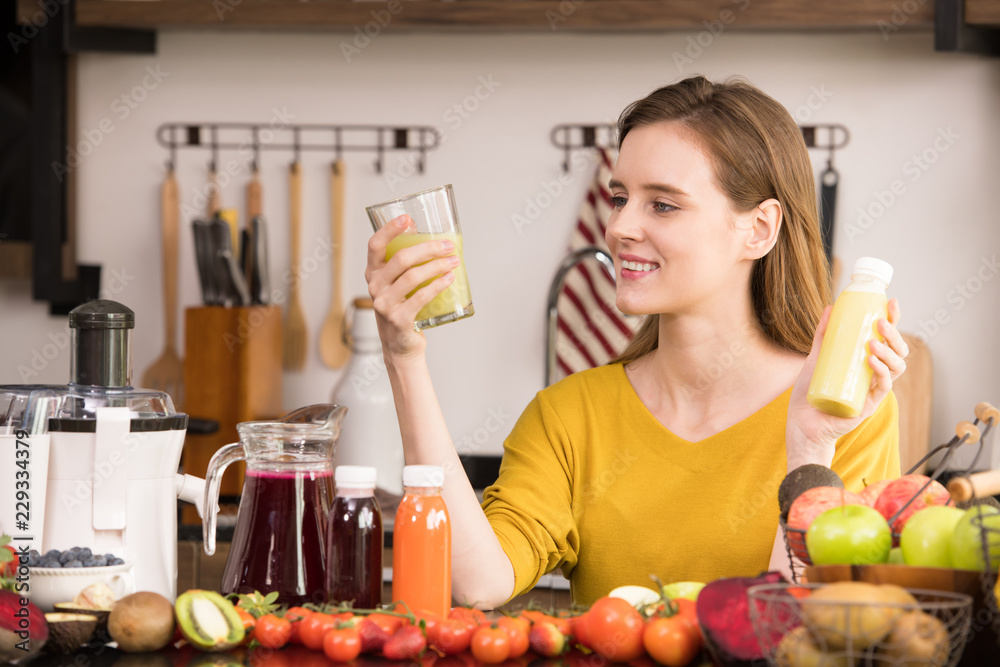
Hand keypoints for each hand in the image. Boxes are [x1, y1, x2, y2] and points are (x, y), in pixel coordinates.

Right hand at [365, 215, 458, 358]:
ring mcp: (384, 303)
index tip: (407, 218)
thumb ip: (405, 263)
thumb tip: (426, 235)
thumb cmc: (402, 308)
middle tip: (447, 246)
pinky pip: (421, 297)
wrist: (400, 345)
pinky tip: (449, 278)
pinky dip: (438, 285)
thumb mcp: (397, 284)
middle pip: (401, 259)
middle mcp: (375, 287)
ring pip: (413, 276)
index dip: (389, 229)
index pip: (375, 245)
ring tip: (454, 261)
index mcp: (373, 273)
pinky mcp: (398, 318)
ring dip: (437, 266)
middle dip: (428, 248)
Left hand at [785, 298, 907, 469]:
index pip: (887, 339)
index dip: (894, 321)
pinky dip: (880, 372)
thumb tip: (829, 308)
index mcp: (866, 362)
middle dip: (894, 334)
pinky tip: (870, 360)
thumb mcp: (815, 358)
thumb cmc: (811, 392)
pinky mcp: (869, 405)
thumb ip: (822, 336)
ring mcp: (874, 390)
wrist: (802, 422)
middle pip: (898, 352)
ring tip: (872, 341)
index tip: (891, 302)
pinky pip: (883, 387)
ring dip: (888, 351)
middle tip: (881, 321)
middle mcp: (875, 375)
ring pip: (896, 368)